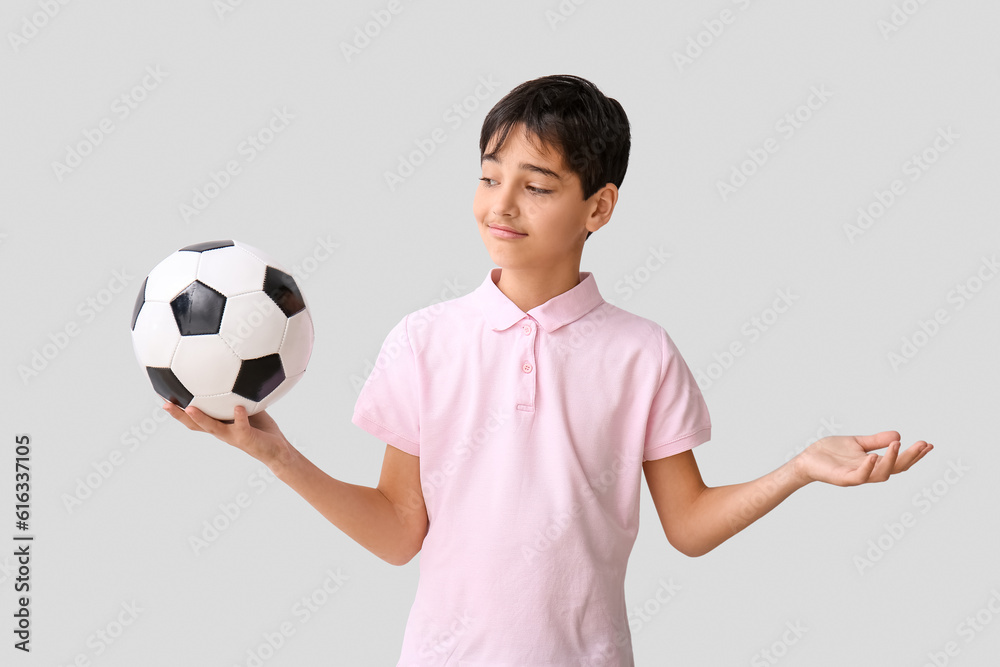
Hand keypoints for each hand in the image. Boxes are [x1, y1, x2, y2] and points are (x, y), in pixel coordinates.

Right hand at [162, 402, 295, 471]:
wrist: (277, 449)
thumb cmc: (261, 427)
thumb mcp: (247, 406)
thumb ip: (238, 393)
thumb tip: (232, 370)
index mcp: (218, 424)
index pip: (193, 417)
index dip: (178, 409)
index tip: (162, 396)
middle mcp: (221, 431)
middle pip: (194, 424)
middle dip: (179, 415)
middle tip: (165, 403)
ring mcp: (232, 435)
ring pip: (212, 427)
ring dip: (201, 418)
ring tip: (190, 408)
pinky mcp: (246, 438)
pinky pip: (242, 426)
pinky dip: (240, 416)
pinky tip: (238, 407)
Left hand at [792, 430, 932, 486]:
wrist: (807, 459)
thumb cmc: (830, 453)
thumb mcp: (857, 443)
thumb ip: (876, 441)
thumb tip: (899, 434)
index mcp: (873, 464)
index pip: (899, 462)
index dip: (914, 455)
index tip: (928, 444)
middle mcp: (869, 472)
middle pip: (896, 468)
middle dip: (911, 458)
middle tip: (923, 445)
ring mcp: (857, 476)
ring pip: (881, 474)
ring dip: (892, 459)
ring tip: (898, 444)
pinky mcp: (843, 479)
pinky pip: (859, 476)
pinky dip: (867, 467)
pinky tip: (873, 456)